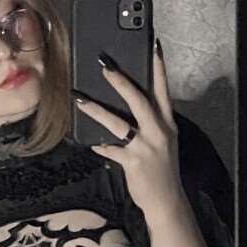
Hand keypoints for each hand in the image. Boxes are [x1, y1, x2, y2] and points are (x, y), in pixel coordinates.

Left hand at [74, 39, 185, 219]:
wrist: (166, 200)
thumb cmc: (162, 170)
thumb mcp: (164, 143)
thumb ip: (150, 124)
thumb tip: (129, 109)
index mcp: (167, 124)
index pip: (163, 90)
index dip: (159, 68)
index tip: (154, 45)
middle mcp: (158, 132)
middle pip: (138, 100)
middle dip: (121, 81)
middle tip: (105, 66)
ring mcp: (145, 147)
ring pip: (118, 123)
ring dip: (97, 110)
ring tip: (80, 99)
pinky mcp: (132, 162)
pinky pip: (110, 149)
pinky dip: (100, 146)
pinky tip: (91, 142)